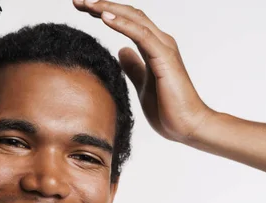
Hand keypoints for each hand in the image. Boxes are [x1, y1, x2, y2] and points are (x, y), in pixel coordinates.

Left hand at [73, 0, 214, 142]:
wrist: (188, 126)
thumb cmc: (168, 110)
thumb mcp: (142, 85)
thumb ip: (133, 67)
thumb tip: (121, 51)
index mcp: (154, 47)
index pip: (128, 21)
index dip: (105, 12)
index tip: (83, 8)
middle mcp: (160, 41)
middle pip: (129, 13)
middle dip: (103, 5)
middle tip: (78, 1)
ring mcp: (163, 47)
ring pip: (134, 18)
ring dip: (108, 9)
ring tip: (87, 4)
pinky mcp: (164, 57)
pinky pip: (140, 34)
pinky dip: (121, 24)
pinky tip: (104, 17)